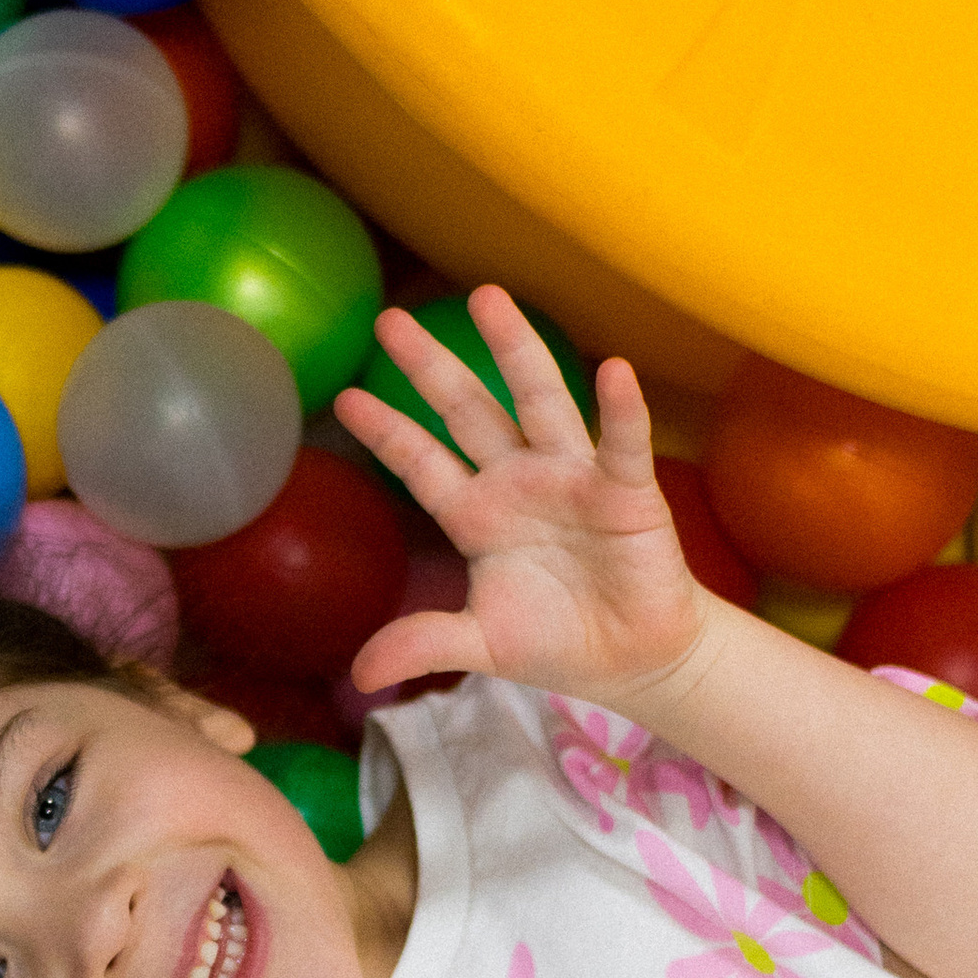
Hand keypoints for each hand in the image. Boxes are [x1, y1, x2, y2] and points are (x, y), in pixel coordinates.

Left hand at [332, 284, 711, 703]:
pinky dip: (620, 410)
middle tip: (390, 320)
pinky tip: (613, 370)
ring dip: (515, 350)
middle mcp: (518, 483)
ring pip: (538, 402)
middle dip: (430, 367)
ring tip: (488, 299)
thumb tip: (361, 678)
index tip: (344, 398)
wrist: (633, 663)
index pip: (421, 463)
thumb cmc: (556, 640)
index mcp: (477, 515)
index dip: (386, 432)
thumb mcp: (480, 645)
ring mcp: (572, 480)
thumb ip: (424, 643)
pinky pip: (621, 445)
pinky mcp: (626, 494)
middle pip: (467, 412)